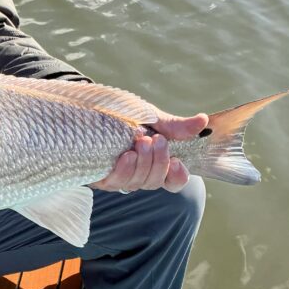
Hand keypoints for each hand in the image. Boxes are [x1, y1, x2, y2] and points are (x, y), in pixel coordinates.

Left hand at [91, 112, 207, 194]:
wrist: (85, 105)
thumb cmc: (120, 113)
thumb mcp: (148, 116)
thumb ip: (173, 125)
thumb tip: (203, 121)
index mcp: (153, 161)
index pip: (172, 181)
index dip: (178, 177)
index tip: (179, 163)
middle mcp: (136, 173)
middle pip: (155, 181)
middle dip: (159, 162)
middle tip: (157, 140)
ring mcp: (117, 176)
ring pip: (136, 183)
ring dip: (142, 164)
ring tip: (141, 143)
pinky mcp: (97, 176)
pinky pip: (114, 182)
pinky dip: (123, 170)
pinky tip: (126, 156)